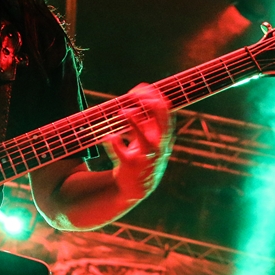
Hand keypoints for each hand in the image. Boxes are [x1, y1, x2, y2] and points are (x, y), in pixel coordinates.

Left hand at [105, 83, 172, 203]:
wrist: (138, 187)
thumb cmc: (144, 156)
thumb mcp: (149, 137)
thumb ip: (146, 119)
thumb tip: (141, 94)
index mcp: (163, 135)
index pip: (165, 110)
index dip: (154, 95)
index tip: (140, 87)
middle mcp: (158, 144)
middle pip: (160, 119)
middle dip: (149, 103)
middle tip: (133, 94)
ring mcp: (145, 156)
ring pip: (144, 138)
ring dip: (133, 123)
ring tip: (122, 112)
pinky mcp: (130, 166)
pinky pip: (121, 153)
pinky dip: (114, 143)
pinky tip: (108, 136)